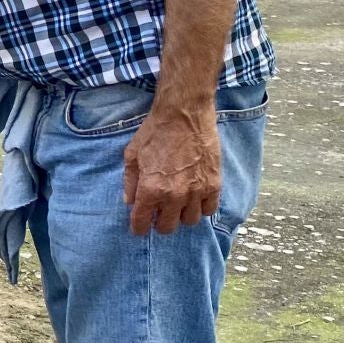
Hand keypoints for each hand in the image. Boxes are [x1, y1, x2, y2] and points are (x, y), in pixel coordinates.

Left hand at [123, 102, 220, 234]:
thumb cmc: (155, 132)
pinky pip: (209, 209)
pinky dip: (201, 208)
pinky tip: (195, 199)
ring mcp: (196, 191)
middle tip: (158, 214)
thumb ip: (130, 181)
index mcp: (151, 189)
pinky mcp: (214, 184)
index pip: (142, 222)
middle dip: (159, 223)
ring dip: (181, 216)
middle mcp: (174, 196)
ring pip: (189, 221)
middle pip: (167, 227)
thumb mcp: (132, 154)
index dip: (138, 228)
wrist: (184, 115)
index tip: (138, 227)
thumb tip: (130, 202)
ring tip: (177, 205)